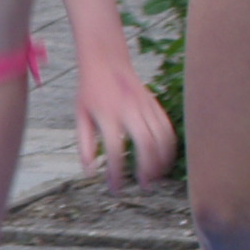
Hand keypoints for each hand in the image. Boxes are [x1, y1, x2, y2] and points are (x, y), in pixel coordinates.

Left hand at [76, 69, 178, 188]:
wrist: (106, 61)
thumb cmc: (90, 92)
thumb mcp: (80, 117)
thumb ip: (84, 145)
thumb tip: (90, 172)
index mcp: (106, 113)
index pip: (113, 149)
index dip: (116, 172)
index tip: (115, 188)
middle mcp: (129, 109)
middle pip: (145, 143)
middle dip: (147, 168)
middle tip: (143, 186)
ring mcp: (145, 105)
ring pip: (162, 136)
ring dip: (162, 160)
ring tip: (155, 178)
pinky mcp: (155, 104)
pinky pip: (168, 128)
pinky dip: (169, 147)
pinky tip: (164, 161)